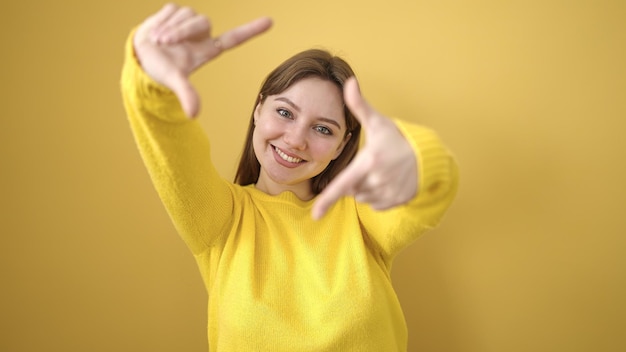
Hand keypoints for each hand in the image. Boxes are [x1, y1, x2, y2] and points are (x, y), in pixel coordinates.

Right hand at [133, 3, 271, 116]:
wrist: (140, 57)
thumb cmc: (161, 70)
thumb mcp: (174, 81)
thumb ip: (186, 94)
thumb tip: (193, 114)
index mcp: (208, 49)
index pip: (234, 38)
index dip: (251, 30)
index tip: (270, 22)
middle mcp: (202, 34)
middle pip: (203, 22)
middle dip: (181, 31)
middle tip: (162, 42)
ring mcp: (190, 21)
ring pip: (186, 14)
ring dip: (168, 28)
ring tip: (158, 41)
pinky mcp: (176, 11)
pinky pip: (172, 9)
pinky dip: (161, 21)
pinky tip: (156, 31)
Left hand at [312, 78, 417, 219]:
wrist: (428, 155)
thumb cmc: (397, 138)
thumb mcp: (378, 122)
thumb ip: (359, 105)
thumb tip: (349, 81)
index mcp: (369, 162)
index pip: (342, 185)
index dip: (327, 200)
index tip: (315, 215)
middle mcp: (378, 181)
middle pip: (351, 189)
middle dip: (355, 179)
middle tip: (371, 164)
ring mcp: (389, 193)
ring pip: (362, 197)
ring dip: (366, 187)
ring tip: (381, 171)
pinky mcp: (398, 201)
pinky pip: (375, 204)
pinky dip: (378, 195)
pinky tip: (388, 181)